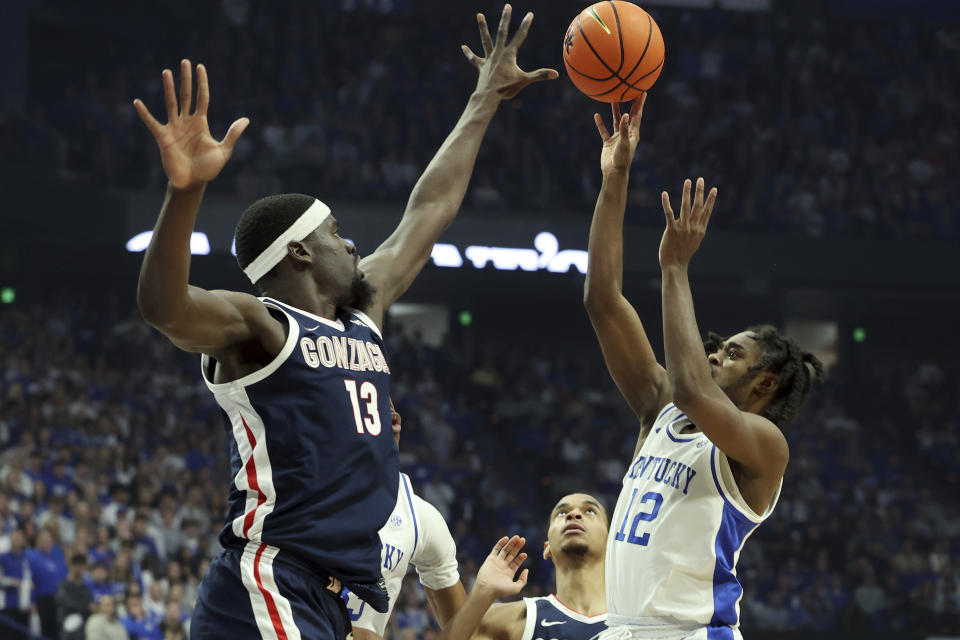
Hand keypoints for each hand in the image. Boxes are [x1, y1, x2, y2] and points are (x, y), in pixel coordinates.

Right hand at [133, 59, 249, 189]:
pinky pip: (152, 123)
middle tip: (185, 62)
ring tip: (166, 72)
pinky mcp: (163, 138)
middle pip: (186, 96)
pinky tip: (137, 102)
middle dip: (186, 79)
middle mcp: (187, 122)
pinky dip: (145, 113)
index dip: (202, 83)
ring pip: (171, 104)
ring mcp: (174, 128)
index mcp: (201, 123)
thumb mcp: (224, 151)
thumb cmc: (208, 168)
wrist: (193, 183)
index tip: (200, 67)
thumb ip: (232, 134)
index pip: (202, 98)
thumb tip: (246, 119)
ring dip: (169, 88)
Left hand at [462, 5, 558, 98]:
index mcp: (509, 54)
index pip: (520, 36)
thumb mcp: (525, 80)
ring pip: (485, 40)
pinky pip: (474, 58)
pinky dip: (469, 53)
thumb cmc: (506, 89)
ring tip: (479, 15)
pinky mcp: (481, 66)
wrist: (488, 96)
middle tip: (507, 6)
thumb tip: (556, 74)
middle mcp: (498, 53)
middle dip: (505, 18)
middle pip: (501, 32)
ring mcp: (488, 59)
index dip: (525, 25)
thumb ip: (540, 75)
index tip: (529, 14)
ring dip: (483, 27)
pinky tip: (463, 47)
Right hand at [474, 536, 528, 598]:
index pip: (516, 562)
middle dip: (518, 547)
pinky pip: (496, 549)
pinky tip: (506, 538)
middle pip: (512, 554)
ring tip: (517, 537)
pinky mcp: (490, 559)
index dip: (521, 557)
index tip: (525, 554)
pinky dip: (501, 543)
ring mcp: (497, 562)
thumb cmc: (501, 590)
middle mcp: (503, 566)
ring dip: (511, 543)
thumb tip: (526, 570)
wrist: (487, 589)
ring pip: (505, 550)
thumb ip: (523, 580)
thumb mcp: (516, 588)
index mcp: (509, 572)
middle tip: (523, 539)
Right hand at [595, 95, 645, 175]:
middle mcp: (626, 133)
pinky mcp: (608, 142)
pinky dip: (601, 123)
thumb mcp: (624, 143)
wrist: (613, 172)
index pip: (637, 115)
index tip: (643, 92)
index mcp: (633, 133)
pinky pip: (604, 130)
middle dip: (630, 103)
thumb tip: (625, 115)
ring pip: (616, 120)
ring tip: (613, 99)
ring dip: (615, 110)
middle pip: (628, 115)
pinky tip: (597, 115)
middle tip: (630, 91)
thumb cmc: (622, 159)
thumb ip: (623, 129)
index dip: (640, 104)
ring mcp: (617, 137)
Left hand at [659, 178, 717, 267]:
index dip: (711, 200)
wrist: (675, 265)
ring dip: (687, 193)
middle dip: (700, 192)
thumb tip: (687, 219)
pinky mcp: (672, 230)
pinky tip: (665, 194)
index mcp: (700, 230)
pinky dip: (667, 203)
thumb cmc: (683, 253)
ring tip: (688, 181)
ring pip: (686, 207)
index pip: (707, 212)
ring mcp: (683, 228)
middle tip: (700, 179)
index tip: (714, 189)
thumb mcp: (693, 240)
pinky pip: (669, 214)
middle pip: (698, 206)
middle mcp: (693, 227)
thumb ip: (692, 228)